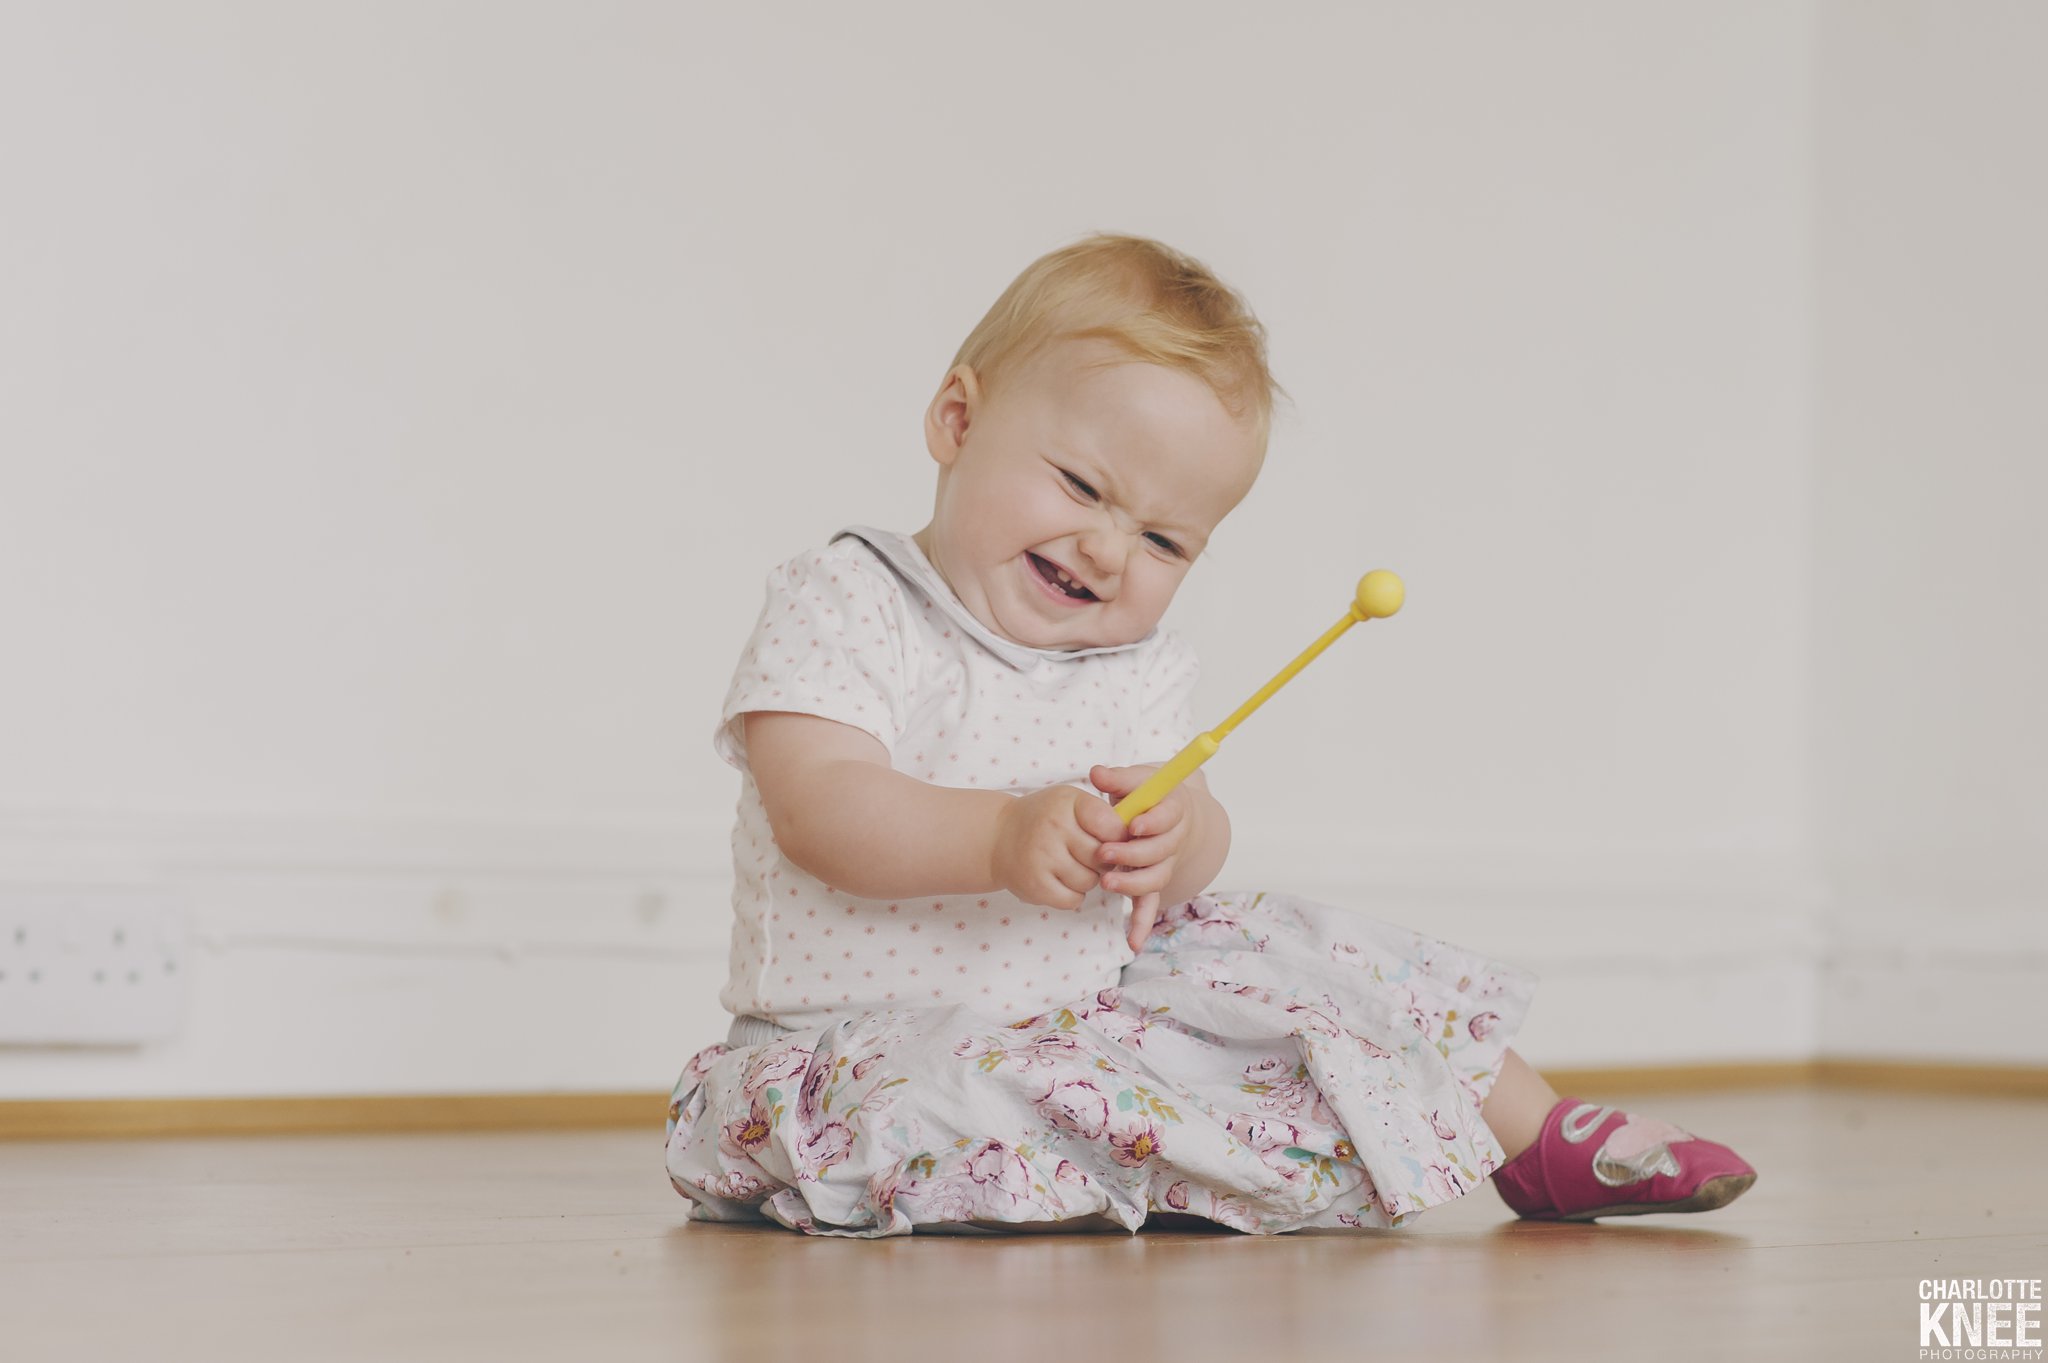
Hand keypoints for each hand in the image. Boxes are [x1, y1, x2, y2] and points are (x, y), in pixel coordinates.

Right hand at [991, 784, 1127, 911]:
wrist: (997, 837)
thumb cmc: (1045, 819)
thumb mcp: (1071, 802)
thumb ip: (1103, 815)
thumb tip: (1135, 841)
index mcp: (1068, 803)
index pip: (1112, 826)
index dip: (1118, 838)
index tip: (1111, 840)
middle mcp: (1054, 827)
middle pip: (1104, 858)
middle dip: (1103, 861)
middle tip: (1088, 855)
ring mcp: (1043, 857)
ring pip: (1090, 881)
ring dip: (1087, 879)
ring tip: (1070, 866)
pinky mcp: (1036, 885)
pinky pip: (1074, 899)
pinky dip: (1073, 895)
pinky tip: (1061, 880)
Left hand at [1087, 764, 1193, 951]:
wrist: (1162, 815)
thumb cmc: (1145, 795)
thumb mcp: (1134, 781)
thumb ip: (1117, 779)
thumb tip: (1097, 773)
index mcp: (1172, 810)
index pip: (1168, 817)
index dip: (1153, 823)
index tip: (1134, 825)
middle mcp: (1173, 840)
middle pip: (1160, 852)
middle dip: (1133, 855)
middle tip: (1104, 854)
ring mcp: (1164, 864)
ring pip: (1156, 879)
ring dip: (1133, 884)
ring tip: (1107, 884)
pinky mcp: (1152, 882)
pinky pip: (1150, 904)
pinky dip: (1142, 924)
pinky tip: (1132, 943)